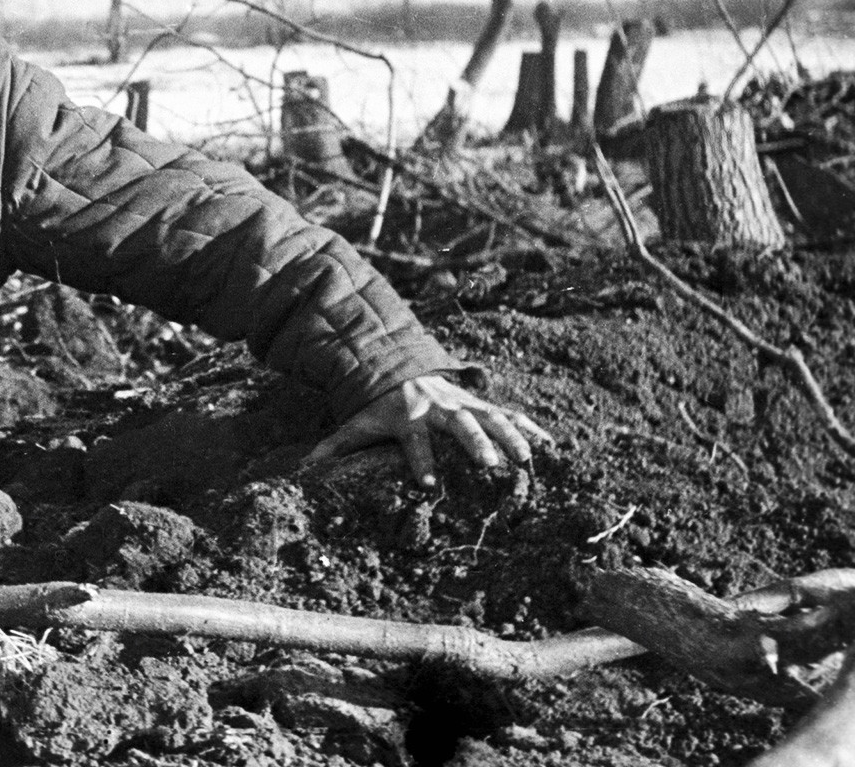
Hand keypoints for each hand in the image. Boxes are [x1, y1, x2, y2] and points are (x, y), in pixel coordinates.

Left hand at [303, 373, 549, 486]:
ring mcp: (464, 404)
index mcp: (408, 416)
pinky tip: (551, 447)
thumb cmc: (379, 406)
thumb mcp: (356, 421)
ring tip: (526, 460)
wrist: (401, 369)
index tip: (428, 485)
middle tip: (489, 466)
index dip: (420, 462)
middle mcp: (439, 408)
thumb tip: (303, 468)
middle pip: (459, 425)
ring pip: (491, 417)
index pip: (414, 441)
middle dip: (475, 443)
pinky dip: (531, 428)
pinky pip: (510, 413)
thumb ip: (334, 445)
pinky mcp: (482, 404)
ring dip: (510, 437)